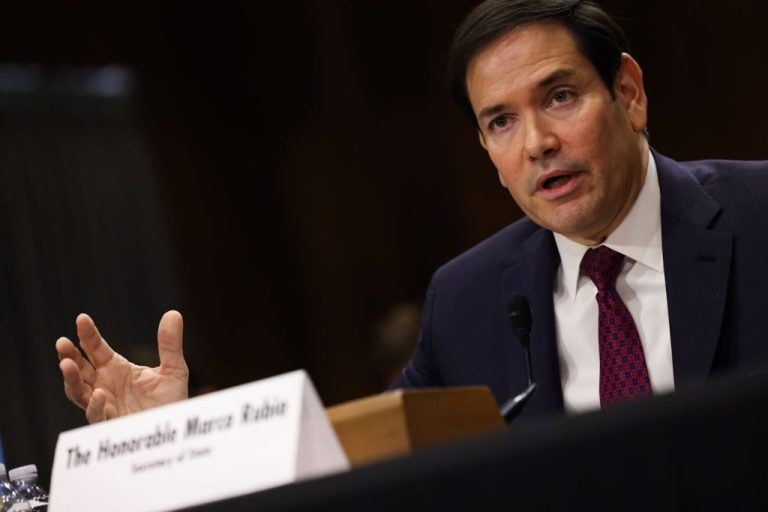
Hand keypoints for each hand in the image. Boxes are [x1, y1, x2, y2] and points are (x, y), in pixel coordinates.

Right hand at [56, 310, 188, 422]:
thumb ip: (170, 344)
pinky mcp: (110, 425)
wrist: (176, 430)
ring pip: (79, 392)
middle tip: (62, 343)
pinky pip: (97, 416)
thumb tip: (173, 313)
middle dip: (69, 356)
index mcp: (116, 369)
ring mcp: (105, 405)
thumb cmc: (170, 402)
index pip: (96, 349)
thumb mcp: (174, 369)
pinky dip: (96, 406)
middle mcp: (104, 385)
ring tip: (67, 364)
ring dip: (71, 379)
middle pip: (79, 369)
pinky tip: (99, 394)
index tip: (81, 318)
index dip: (88, 335)